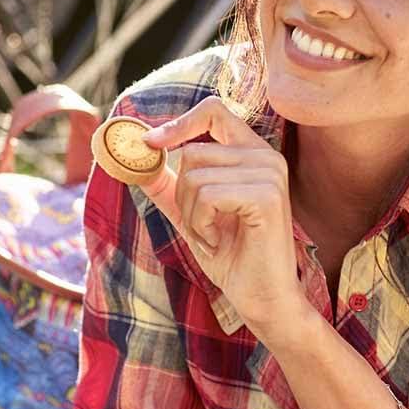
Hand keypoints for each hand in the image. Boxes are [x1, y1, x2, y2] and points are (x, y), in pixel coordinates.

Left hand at [140, 96, 305, 333]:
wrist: (263, 298)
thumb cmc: (232, 257)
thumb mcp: (191, 215)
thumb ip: (169, 186)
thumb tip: (138, 158)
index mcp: (253, 153)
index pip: (213, 110)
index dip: (178, 123)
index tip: (150, 143)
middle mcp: (266, 156)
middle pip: (192, 152)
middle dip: (183, 196)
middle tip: (203, 226)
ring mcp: (270, 173)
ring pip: (195, 176)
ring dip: (192, 215)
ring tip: (213, 237)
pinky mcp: (267, 195)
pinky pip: (207, 196)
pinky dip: (202, 225)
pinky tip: (219, 242)